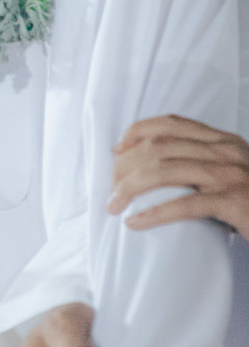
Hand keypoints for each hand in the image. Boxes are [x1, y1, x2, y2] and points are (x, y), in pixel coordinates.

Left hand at [111, 115, 248, 237]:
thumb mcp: (231, 174)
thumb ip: (203, 166)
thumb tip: (155, 170)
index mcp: (224, 141)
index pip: (172, 123)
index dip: (137, 133)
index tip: (117, 151)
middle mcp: (227, 151)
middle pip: (160, 147)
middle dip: (126, 167)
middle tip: (111, 190)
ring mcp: (231, 175)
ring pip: (165, 171)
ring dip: (131, 189)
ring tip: (114, 206)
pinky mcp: (235, 202)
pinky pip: (185, 204)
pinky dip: (154, 214)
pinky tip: (135, 222)